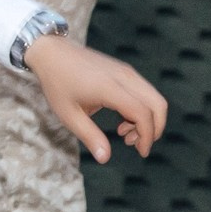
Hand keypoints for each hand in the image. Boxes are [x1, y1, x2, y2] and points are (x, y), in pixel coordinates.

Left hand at [23, 33, 165, 162]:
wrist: (53, 53)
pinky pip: (144, 91)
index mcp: (110, 88)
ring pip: (153, 98)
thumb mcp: (69, 115)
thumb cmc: (58, 84)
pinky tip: (123, 121)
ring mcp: (127, 71)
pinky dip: (142, 109)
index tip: (141, 153)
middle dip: (154, 129)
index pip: (142, 113)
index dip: (147, 136)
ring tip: (124, 134)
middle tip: (135, 144)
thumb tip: (104, 158)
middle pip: (157, 104)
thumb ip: (90, 136)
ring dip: (147, 119)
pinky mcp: (125, 71)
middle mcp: (124, 77)